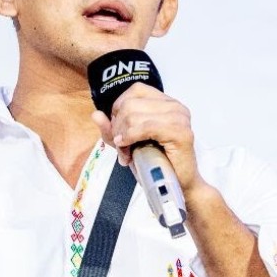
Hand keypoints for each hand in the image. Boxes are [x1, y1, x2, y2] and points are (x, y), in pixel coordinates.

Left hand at [91, 82, 205, 194]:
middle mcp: (176, 106)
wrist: (176, 186)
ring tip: (127, 153)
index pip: (135, 90)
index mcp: (166, 103)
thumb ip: (112, 129)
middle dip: (118, 127)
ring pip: (134, 115)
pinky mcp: (180, 132)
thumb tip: (96, 114)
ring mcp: (180, 118)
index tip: (119, 130)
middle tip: (122, 147)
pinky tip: (130, 149)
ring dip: (124, 136)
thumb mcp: (127, 143)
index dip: (120, 109)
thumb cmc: (155, 165)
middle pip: (130, 103)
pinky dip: (131, 138)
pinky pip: (145, 127)